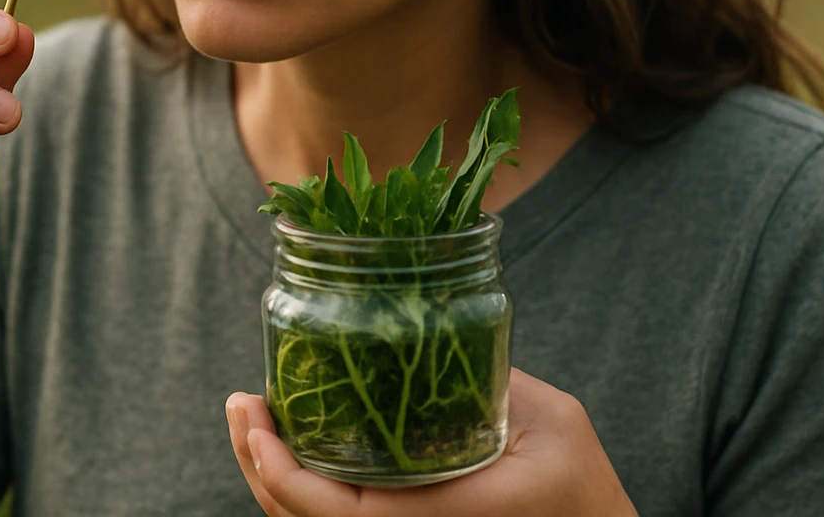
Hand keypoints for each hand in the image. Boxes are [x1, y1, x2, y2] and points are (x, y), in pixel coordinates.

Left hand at [225, 367, 638, 516]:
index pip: (333, 511)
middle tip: (240, 406)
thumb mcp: (548, 418)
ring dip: (270, 474)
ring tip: (251, 420)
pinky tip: (292, 444)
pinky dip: (301, 487)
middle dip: (258, 464)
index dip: (279, 470)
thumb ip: (488, 382)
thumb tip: (426, 325)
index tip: (256, 417)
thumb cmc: (582, 481)